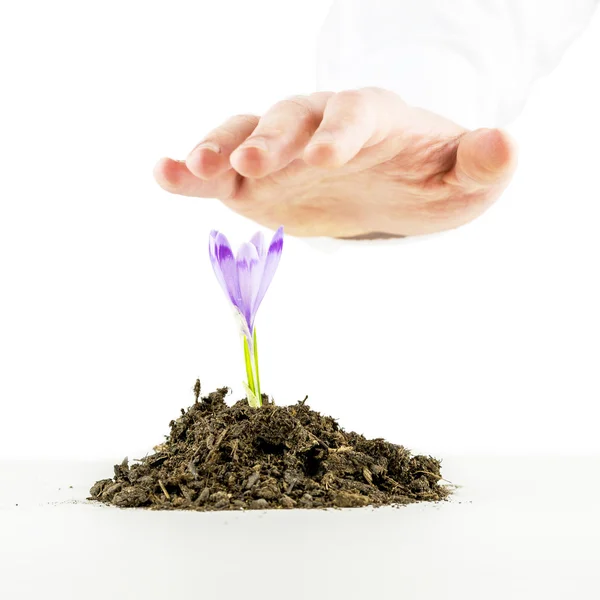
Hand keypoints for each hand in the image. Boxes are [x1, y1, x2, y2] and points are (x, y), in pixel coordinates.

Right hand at [153, 87, 516, 237]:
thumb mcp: (462, 176)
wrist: (390, 188)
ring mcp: (281, 151)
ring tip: (190, 167)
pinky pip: (218, 172)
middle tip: (251, 164)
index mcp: (370, 119)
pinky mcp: (255, 181)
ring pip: (243, 136)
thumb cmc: (426, 179)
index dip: (338, 132)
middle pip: (287, 119)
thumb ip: (480, 162)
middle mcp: (317, 125)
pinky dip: (189, 173)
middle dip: (269, 139)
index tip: (325, 158)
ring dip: (217, 149)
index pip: (353, 114)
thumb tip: (505, 144)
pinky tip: (164, 174)